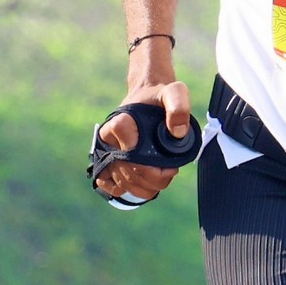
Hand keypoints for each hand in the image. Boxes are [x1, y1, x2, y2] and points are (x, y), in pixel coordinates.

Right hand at [93, 77, 196, 205]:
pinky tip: (144, 186)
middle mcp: (109, 138)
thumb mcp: (174, 93)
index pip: (127, 143)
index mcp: (121, 120)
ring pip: (122, 181)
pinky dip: (127, 191)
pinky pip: (109, 184)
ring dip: (145, 188)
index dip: (149, 163)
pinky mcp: (106, 161)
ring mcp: (106, 152)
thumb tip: (177, 134)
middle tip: (170, 173)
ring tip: (162, 181)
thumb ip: (179, 106)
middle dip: (153, 180)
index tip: (169, 164)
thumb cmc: (160, 97)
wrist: (147, 98)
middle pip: (128, 169)